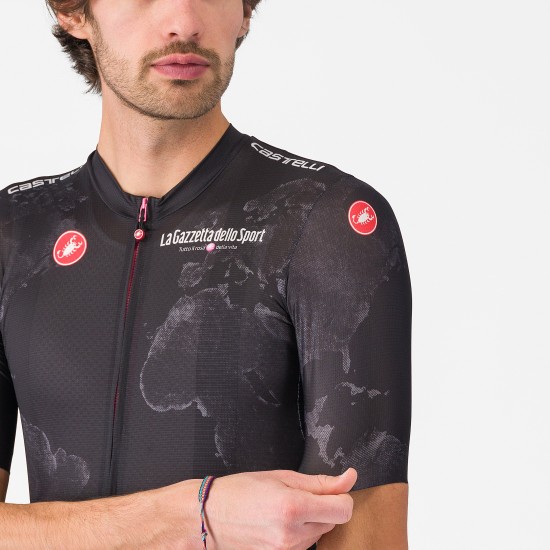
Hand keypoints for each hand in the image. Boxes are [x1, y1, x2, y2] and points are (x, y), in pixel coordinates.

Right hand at [203, 467, 357, 549]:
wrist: (210, 516)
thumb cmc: (241, 491)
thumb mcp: (282, 476)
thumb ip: (320, 482)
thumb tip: (349, 478)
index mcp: (293, 508)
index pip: (344, 509)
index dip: (342, 496)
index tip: (334, 489)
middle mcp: (292, 535)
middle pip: (333, 521)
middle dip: (323, 506)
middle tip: (298, 495)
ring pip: (320, 533)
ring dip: (311, 520)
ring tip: (284, 508)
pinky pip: (305, 545)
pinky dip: (301, 532)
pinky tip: (280, 522)